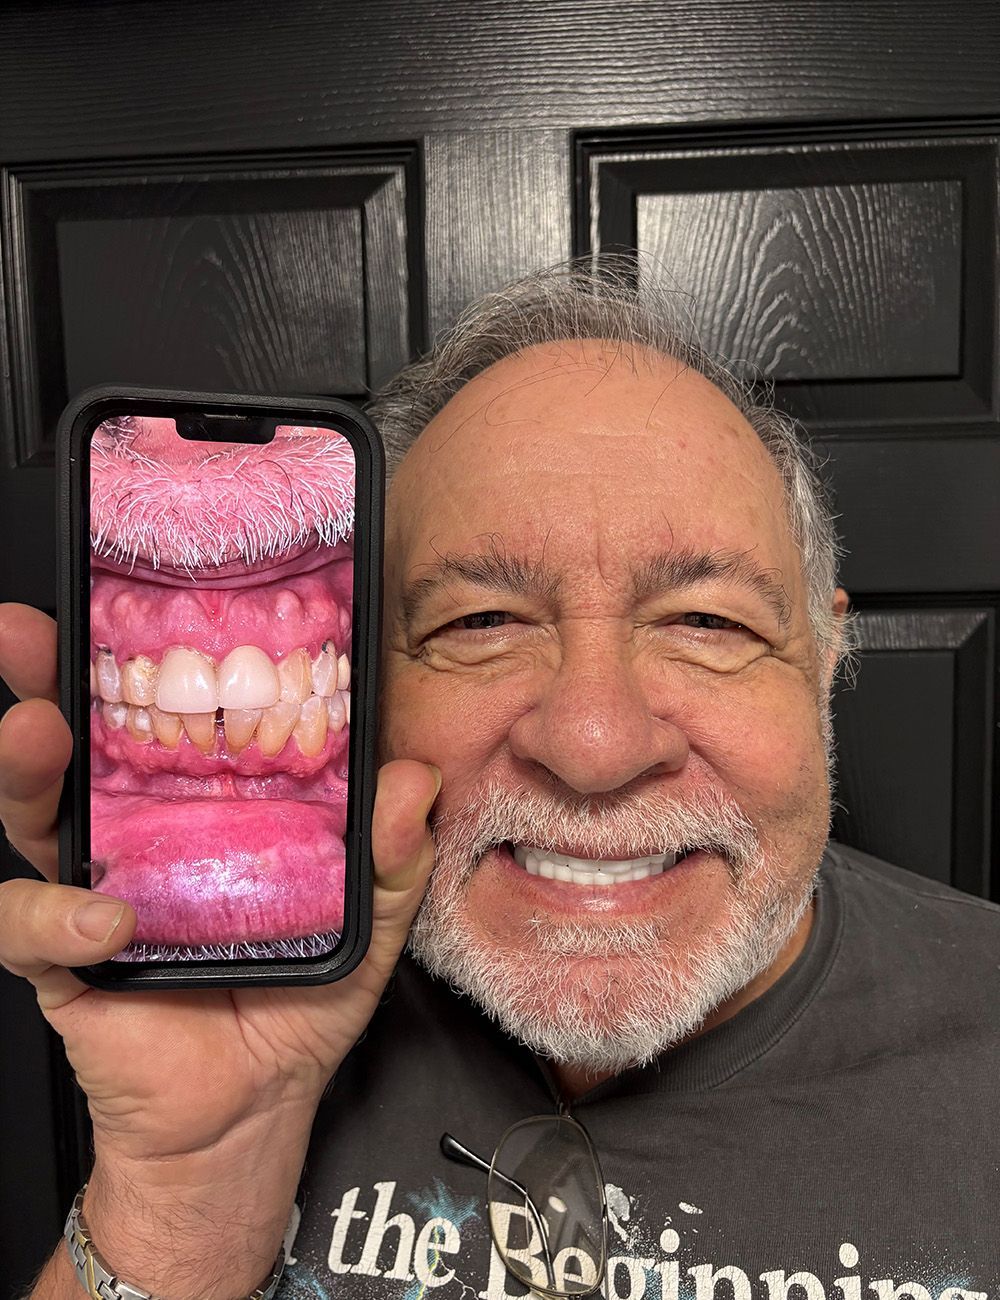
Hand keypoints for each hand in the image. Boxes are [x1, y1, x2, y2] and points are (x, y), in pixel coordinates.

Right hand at [0, 602, 439, 1165]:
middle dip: (41, 679)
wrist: (247, 1109)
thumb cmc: (297, 1003)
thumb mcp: (365, 922)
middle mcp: (135, 833)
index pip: (163, 718)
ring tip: (36, 732)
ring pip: (31, 813)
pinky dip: (58, 916)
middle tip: (30, 634)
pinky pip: (29, 927)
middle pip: (75, 742)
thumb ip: (391, 856)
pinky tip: (106, 919)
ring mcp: (90, 888)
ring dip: (24, 767)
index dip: (142, 660)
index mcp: (201, 808)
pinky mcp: (62, 959)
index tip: (133, 598)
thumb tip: (413, 777)